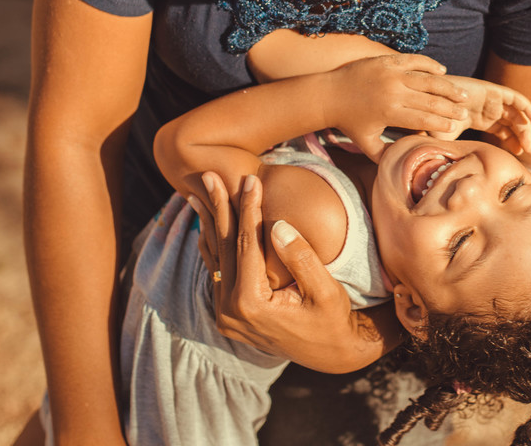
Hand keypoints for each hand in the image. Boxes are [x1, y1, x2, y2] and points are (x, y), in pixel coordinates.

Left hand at [187, 172, 396, 372]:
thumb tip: (276, 224)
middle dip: (219, 208)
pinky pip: (218, 274)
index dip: (248, 208)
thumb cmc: (334, 320)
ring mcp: (226, 316)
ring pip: (215, 259)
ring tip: (196, 194)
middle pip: (224, 248)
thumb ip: (300, 257)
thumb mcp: (324, 290)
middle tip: (208, 175)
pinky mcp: (229, 315)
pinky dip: (213, 247)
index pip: (246, 245)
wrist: (333, 353)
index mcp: (252, 304)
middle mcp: (231, 311)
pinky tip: (206, 227)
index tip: (250, 179)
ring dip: (209, 224)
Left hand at [328, 54, 469, 159]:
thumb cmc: (349, 122)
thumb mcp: (366, 144)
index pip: (423, 120)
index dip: (441, 124)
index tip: (454, 127)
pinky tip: (443, 72)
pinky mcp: (387, 61)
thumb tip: (404, 166)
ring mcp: (391, 74)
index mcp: (390, 113)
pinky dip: (431, 65)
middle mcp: (393, 92)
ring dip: (448, 87)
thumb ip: (385, 156)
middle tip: (465, 112)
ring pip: (428, 80)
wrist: (329, 94)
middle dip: (450, 108)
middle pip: (431, 101)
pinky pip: (415, 61)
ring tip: (462, 94)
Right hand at [428, 76, 530, 154]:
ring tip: (530, 146)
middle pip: (511, 123)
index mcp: (477, 117)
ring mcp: (490, 99)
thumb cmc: (432, 121)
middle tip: (528, 152)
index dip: (511, 142)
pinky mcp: (492, 90)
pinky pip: (516, 99)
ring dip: (525, 129)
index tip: (517, 156)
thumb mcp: (444, 143)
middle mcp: (486, 108)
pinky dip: (528, 108)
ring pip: (515, 114)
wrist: (426, 100)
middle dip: (521, 137)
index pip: (501, 130)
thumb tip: (450, 179)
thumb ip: (452, 156)